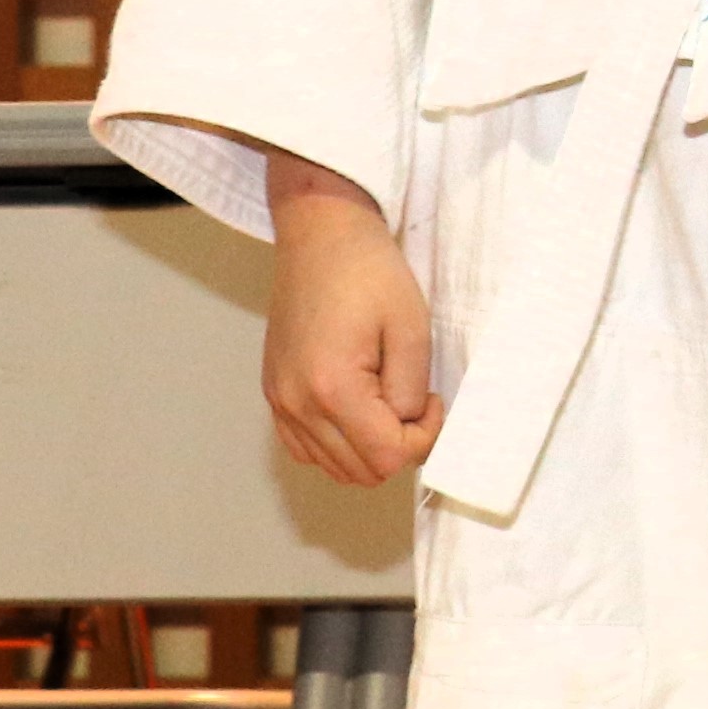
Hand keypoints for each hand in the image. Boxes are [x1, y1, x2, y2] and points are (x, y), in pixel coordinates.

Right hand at [256, 155, 443, 485]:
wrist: (321, 236)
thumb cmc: (368, 272)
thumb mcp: (411, 328)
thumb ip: (411, 391)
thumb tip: (408, 427)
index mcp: (331, 388)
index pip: (386, 457)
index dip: (423, 438)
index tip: (432, 400)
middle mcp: (296, 404)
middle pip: (360, 472)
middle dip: (399, 447)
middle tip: (416, 402)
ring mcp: (280, 401)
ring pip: (333, 467)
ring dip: (370, 449)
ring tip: (388, 402)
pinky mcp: (275, 394)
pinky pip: (307, 449)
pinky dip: (339, 445)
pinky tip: (360, 409)